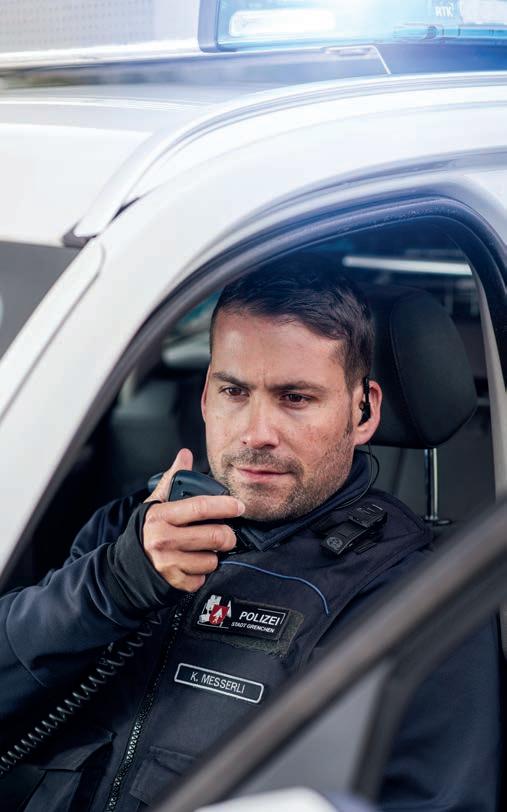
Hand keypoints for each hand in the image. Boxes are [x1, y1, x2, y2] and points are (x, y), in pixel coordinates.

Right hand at [142, 449, 244, 591]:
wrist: (126, 565)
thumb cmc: (147, 530)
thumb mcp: (156, 503)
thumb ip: (173, 479)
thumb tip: (185, 455)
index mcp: (161, 516)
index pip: (201, 507)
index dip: (225, 505)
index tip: (238, 506)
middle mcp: (163, 539)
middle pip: (214, 536)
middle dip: (228, 536)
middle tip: (227, 535)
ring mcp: (168, 563)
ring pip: (212, 560)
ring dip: (214, 556)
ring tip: (204, 550)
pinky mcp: (173, 582)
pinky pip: (202, 578)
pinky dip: (202, 573)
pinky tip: (193, 565)